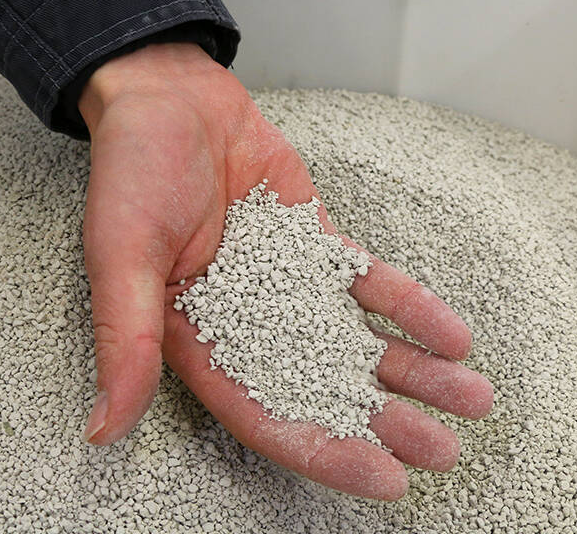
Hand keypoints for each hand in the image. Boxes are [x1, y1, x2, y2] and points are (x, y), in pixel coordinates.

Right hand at [77, 42, 492, 499]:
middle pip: (324, 388)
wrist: (171, 98)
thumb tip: (105, 428)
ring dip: (413, 371)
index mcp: (197, 342)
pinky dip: (410, 307)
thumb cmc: (132, 172)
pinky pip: (369, 283)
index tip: (385, 479)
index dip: (324, 450)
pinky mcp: (315, 245)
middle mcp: (248, 325)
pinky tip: (452, 332)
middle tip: (443, 449)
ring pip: (357, 341)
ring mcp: (288, 285)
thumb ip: (125, 340)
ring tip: (472, 397)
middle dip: (385, 422)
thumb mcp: (120, 255)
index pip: (265, 413)